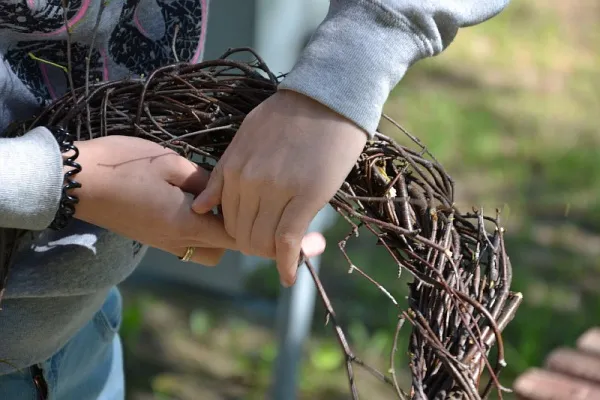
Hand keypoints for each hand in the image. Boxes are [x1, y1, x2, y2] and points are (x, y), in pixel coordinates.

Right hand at [70, 135, 235, 265]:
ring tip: (209, 205)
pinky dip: (194, 233)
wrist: (77, 182)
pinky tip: (189, 206)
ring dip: (212, 235)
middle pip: (219, 251)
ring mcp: (162, 243)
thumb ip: (202, 180)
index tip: (257, 208)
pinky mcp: (149, 238)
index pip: (232, 239)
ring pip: (201, 251)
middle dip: (231, 233)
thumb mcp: (170, 163)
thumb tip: (221, 191)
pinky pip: (183, 245)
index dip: (249, 228)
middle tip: (231, 203)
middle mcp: (177, 241)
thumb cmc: (125, 166)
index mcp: (187, 224)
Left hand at [192, 89, 366, 285]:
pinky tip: (289, 276)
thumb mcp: (245, 137)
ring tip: (285, 255)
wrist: (328, 98)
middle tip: (273, 248)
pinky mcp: (305, 196)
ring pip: (263, 241)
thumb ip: (223, 173)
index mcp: (233, 167)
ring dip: (271, 254)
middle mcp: (249, 181)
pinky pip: (288, 240)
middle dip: (254, 247)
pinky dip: (287, 263)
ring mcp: (276, 190)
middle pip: (242, 234)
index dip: (238, 234)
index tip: (254, 237)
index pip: (226, 218)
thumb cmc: (289, 115)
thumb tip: (201, 207)